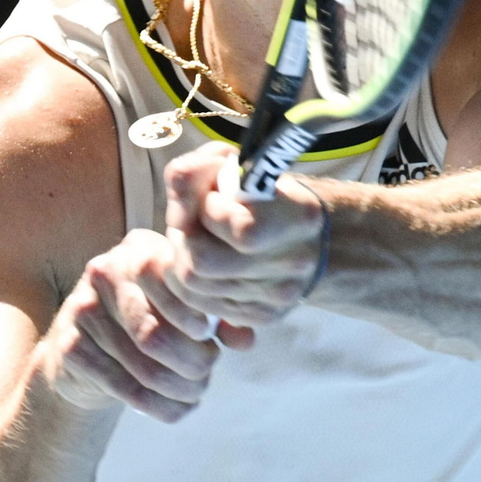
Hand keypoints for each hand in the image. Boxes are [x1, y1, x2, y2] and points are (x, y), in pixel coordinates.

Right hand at [38, 228, 251, 422]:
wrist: (84, 352)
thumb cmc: (147, 321)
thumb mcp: (182, 308)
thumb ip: (219, 316)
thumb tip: (244, 340)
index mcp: (140, 249)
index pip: (173, 283)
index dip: (197, 319)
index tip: (209, 339)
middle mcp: (106, 271)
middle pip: (158, 330)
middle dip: (193, 362)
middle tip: (205, 374)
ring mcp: (83, 308)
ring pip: (145, 364)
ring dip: (180, 388)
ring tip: (195, 392)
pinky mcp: (70, 346)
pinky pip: (123, 386)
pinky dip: (158, 406)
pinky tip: (174, 408)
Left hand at [163, 141, 326, 328]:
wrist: (304, 234)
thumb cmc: (259, 193)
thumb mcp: (230, 165)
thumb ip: (196, 172)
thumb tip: (176, 208)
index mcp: (299, 216)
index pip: (242, 230)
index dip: (211, 212)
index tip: (212, 199)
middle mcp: (295, 261)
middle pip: (204, 263)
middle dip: (185, 238)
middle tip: (191, 223)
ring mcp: (278, 295)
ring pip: (193, 286)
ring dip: (181, 258)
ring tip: (195, 240)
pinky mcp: (260, 316)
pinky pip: (201, 305)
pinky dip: (189, 282)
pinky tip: (201, 263)